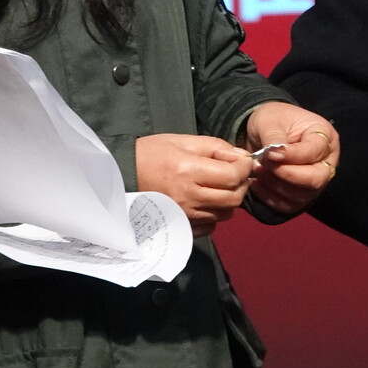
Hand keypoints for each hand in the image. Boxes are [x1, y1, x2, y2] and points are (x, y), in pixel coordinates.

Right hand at [136, 133, 252, 236]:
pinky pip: (210, 226)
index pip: (232, 176)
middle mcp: (188, 196)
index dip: (245, 168)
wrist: (122, 176)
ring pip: (225, 214)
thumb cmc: (150, 154)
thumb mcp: (182, 141)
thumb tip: (241, 157)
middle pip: (234, 198)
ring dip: (229, 200)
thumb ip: (215, 147)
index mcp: (189, 170)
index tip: (243, 162)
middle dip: (241, 184)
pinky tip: (206, 201)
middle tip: (235, 174)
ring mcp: (184, 215)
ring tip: (219, 186)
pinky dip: (215, 215)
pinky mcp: (180, 226)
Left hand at [241, 102, 338, 215]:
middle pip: (316, 179)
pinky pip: (290, 205)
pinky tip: (256, 183)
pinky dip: (270, 198)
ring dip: (275, 186)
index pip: (314, 152)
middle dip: (286, 175)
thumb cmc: (272, 119)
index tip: (268, 154)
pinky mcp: (302, 194)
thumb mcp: (271, 121)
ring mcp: (316, 180)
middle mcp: (327, 161)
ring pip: (302, 195)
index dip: (292, 156)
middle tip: (263, 166)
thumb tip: (275, 157)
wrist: (264, 130)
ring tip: (257, 170)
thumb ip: (275, 139)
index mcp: (325, 136)